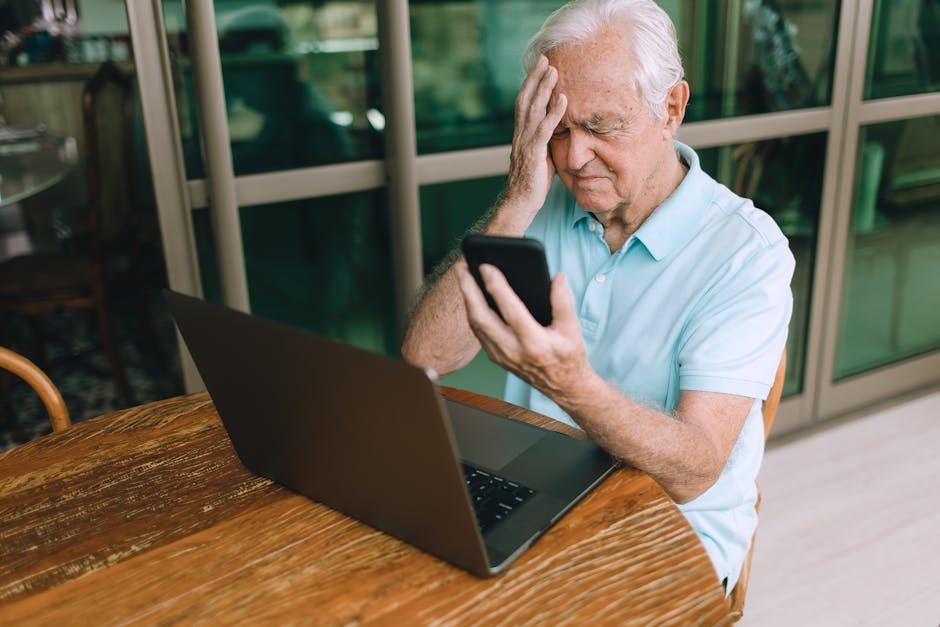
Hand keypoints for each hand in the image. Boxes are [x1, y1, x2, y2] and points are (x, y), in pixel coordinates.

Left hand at [454, 259, 587, 401]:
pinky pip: (478, 332)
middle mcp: (513, 351)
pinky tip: (471, 295)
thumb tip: (558, 277)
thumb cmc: (568, 356)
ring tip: (463, 276)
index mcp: (534, 343)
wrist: (563, 387)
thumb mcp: (572, 329)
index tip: (486, 266)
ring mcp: (501, 356)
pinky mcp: (495, 357)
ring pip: (475, 325)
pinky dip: (472, 311)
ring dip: (467, 299)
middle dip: (468, 290)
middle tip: (462, 267)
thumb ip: (564, 302)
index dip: (496, 286)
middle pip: (482, 317)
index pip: (510, 310)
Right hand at [503, 56, 567, 217]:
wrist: (520, 203)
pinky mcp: (534, 153)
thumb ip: (544, 140)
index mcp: (521, 134)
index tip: (540, 67)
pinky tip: (563, 100)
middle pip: (525, 99)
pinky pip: (544, 129)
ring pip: (533, 109)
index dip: (531, 84)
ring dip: (544, 89)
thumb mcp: (540, 156)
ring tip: (554, 71)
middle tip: (544, 58)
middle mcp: (520, 134)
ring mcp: (525, 143)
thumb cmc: (532, 183)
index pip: (524, 103)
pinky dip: (553, 113)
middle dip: (535, 78)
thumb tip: (557, 130)